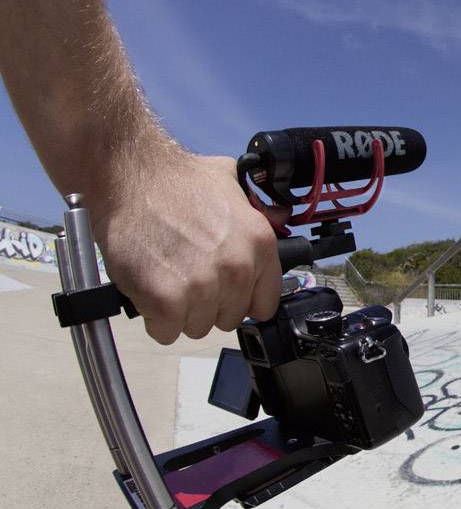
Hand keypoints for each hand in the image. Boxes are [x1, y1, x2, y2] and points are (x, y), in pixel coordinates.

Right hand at [91, 154, 284, 343]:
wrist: (132, 176)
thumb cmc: (178, 181)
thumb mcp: (235, 188)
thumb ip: (260, 214)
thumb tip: (280, 217)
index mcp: (260, 245)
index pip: (265, 304)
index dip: (242, 301)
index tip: (226, 296)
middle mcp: (237, 268)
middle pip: (228, 319)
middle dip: (207, 305)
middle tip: (186, 280)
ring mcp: (202, 286)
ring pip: (197, 327)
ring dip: (179, 313)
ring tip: (165, 280)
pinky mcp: (165, 299)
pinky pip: (165, 332)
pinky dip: (153, 319)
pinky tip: (148, 291)